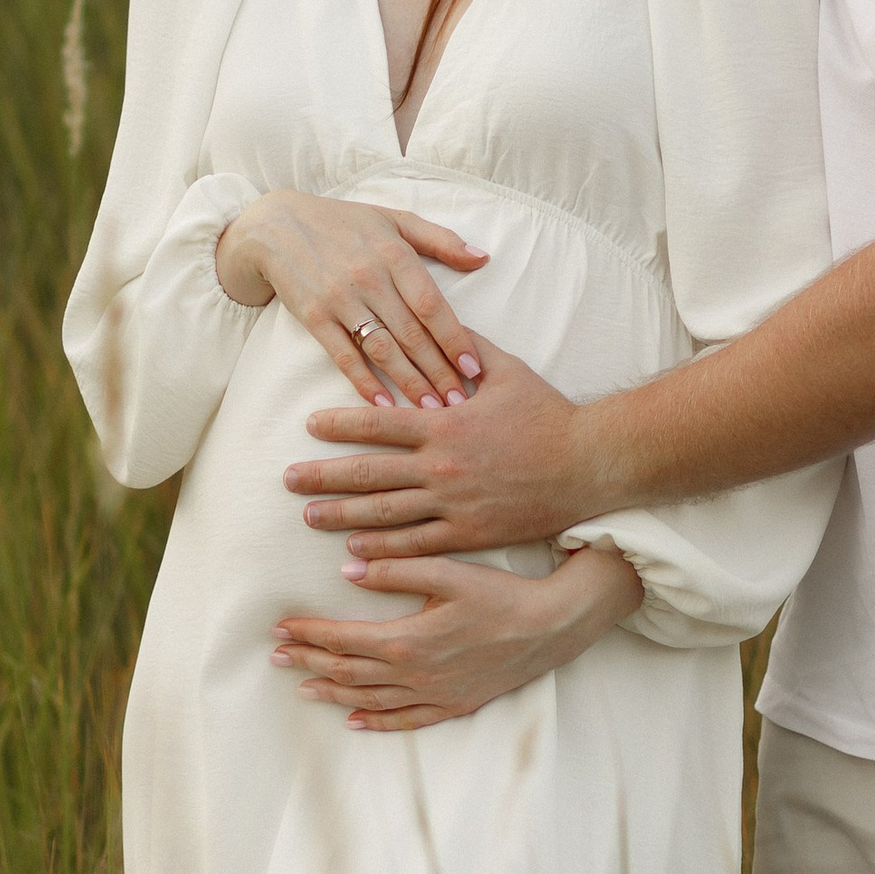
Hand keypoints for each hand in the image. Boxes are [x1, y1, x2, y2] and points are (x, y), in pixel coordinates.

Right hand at [215, 191, 488, 406]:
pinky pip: (343, 355)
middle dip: (438, 371)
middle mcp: (368, 277)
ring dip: (408, 382)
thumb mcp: (394, 219)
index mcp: (393, 253)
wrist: (276, 225)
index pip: (431, 303)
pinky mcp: (313, 317)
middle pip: (410, 333)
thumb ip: (441, 239)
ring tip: (431, 410)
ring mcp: (339, 299)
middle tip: (460, 402)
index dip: (454, 338)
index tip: (474, 368)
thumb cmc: (343, 222)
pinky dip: (364, 382)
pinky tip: (384, 406)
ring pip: (381, 348)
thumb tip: (483, 258)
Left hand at [272, 543, 640, 730]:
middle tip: (276, 655)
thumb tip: (348, 570)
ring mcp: (433, 696)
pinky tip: (353, 720)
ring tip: (302, 685)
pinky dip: (374, 722)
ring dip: (332, 691)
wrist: (549, 628)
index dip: (308, 634)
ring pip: (369, 699)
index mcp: (407, 640)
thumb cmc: (499, 595)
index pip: (343, 639)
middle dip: (309, 662)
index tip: (280, 626)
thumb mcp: (447, 571)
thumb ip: (395, 570)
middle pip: (348, 671)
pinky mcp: (453, 706)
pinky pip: (404, 720)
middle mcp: (414, 675)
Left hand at [284, 334, 599, 554]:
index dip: (339, 424)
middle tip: (286, 478)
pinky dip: (382, 551)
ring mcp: (454, 504)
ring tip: (308, 516)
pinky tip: (354, 554)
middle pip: (368, 472)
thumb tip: (437, 319)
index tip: (308, 426)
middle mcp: (442, 466)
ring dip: (341, 516)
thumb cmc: (548, 414)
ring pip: (384, 513)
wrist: (589, 464)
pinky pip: (416, 546)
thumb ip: (465, 346)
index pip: (378, 422)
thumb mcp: (507, 370)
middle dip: (322, 475)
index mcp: (445, 422)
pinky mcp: (469, 535)